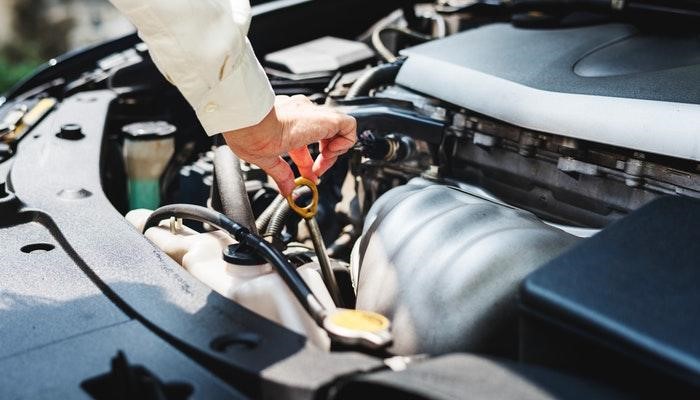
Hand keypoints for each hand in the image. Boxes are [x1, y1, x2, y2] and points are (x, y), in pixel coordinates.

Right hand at [223, 95, 356, 195]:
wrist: (249, 120)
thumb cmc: (248, 133)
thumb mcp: (266, 159)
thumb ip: (280, 174)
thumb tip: (286, 190)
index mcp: (286, 124)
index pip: (305, 142)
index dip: (309, 162)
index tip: (307, 176)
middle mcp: (301, 115)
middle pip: (323, 137)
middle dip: (324, 159)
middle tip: (315, 173)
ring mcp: (314, 115)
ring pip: (338, 129)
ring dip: (334, 152)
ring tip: (323, 164)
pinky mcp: (326, 117)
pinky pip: (348, 126)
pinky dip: (345, 142)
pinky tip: (330, 154)